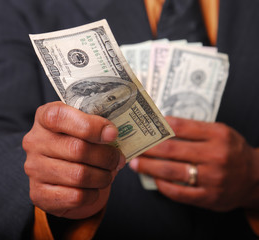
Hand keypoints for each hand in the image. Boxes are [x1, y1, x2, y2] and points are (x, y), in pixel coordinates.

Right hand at [23, 101, 125, 218]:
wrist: (58, 173)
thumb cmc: (75, 142)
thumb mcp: (82, 125)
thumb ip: (96, 125)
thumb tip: (112, 135)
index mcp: (44, 117)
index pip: (60, 116)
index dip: (90, 125)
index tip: (112, 134)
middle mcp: (34, 142)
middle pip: (77, 149)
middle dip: (106, 156)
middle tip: (118, 159)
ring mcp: (34, 169)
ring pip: (79, 176)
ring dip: (103, 177)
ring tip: (109, 174)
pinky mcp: (39, 194)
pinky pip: (76, 196)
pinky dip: (92, 194)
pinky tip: (94, 188)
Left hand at [129, 116, 258, 210]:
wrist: (255, 178)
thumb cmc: (231, 151)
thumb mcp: (220, 133)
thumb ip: (194, 129)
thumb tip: (160, 124)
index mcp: (218, 135)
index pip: (180, 126)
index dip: (157, 126)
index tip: (142, 126)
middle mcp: (216, 156)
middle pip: (172, 150)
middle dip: (147, 148)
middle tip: (133, 147)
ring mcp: (213, 178)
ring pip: (172, 171)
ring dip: (149, 167)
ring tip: (135, 164)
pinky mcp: (209, 197)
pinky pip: (179, 193)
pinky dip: (163, 186)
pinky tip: (154, 180)